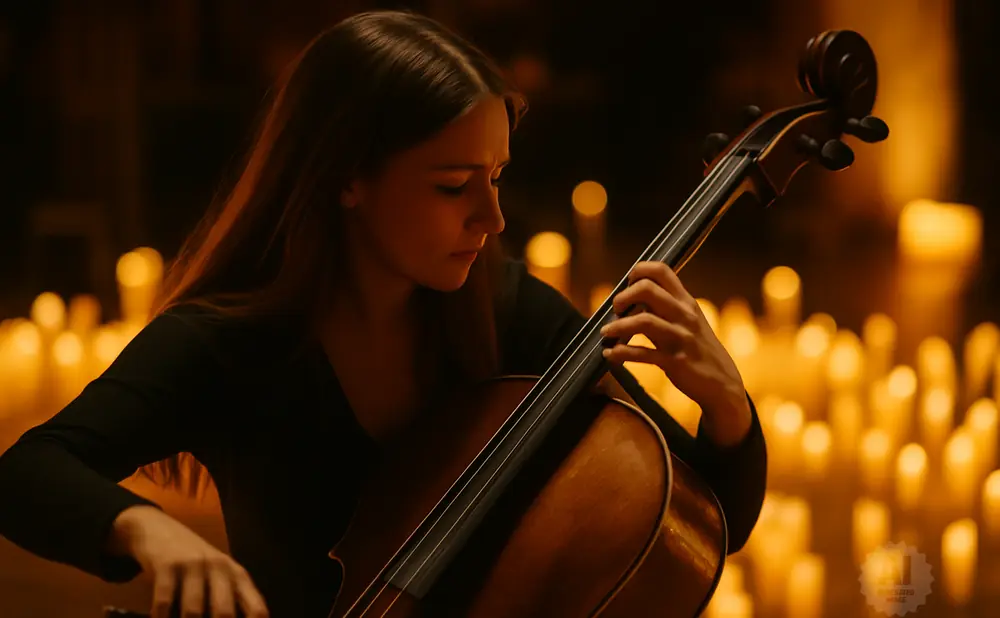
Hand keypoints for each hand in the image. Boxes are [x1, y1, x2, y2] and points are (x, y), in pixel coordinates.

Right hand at [108, 505, 268, 617]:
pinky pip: (166, 602)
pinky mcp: (168, 565)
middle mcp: (220, 568)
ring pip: (193, 611)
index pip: (256, 609)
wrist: (160, 530)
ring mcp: (194, 565)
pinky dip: (162, 617)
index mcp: (238, 576)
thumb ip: (228, 602)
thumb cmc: (194, 564)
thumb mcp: (217, 577)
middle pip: (224, 613)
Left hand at [599, 261, 751, 445]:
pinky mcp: (675, 362)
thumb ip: (664, 309)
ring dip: (617, 326)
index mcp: (686, 302)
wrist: (723, 384)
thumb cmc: (699, 350)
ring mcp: (681, 338)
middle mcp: (684, 315)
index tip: (627, 284)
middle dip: (623, 297)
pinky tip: (610, 355)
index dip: (638, 271)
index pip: (662, 271)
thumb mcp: (688, 323)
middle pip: (647, 289)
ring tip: (606, 332)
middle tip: (615, 309)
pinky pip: (642, 354)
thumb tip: (631, 300)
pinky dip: (621, 353)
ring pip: (643, 321)